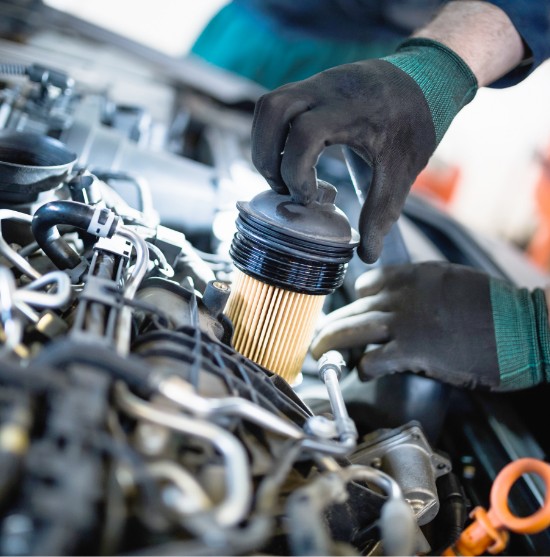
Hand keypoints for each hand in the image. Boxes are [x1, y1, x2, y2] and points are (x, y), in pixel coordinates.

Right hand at [251, 39, 476, 262]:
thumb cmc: (416, 124)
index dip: (296, 171)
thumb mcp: (402, 171)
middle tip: (283, 187)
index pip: (304, 134)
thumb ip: (381, 213)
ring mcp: (316, 83)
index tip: (310, 198)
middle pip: (273, 110)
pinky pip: (277, 106)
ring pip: (268, 106)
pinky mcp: (312, 86)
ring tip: (281, 174)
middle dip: (267, 157)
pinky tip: (291, 157)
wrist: (427, 77)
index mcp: (352, 110)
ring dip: (264, 144)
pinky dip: (273, 134)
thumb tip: (366, 255)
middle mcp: (327, 89)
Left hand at [310, 262, 549, 390]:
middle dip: (332, 324)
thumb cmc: (498, 309)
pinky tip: (360, 371)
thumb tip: (405, 303)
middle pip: (354, 308)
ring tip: (319, 352)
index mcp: (414, 275)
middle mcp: (403, 295)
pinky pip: (373, 358)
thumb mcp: (456, 282)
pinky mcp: (413, 351)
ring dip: (331, 342)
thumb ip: (425, 289)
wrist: (526, 327)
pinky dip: (362, 366)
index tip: (350, 312)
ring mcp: (405, 322)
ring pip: (352, 329)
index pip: (368, 284)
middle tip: (319, 336)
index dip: (355, 301)